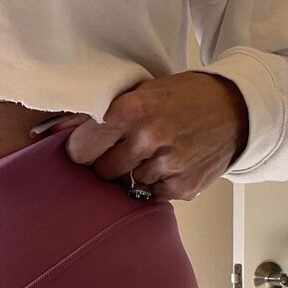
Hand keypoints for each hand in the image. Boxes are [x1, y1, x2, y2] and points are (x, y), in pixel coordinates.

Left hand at [32, 71, 248, 201]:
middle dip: (109, 162)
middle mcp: (148, 138)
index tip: (88, 148)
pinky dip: (157, 184)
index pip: (82, 148)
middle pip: (103, 171)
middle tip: (127, 148)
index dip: (82, 150)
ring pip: (127, 185)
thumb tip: (51, 129)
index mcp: (132, 110)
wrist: (236, 109)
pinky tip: (170, 164)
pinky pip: (152, 195)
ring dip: (135, 174)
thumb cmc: (183, 97)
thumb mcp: (141, 92)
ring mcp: (167, 165)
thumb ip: (100, 112)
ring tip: (154, 153)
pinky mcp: (183, 187)